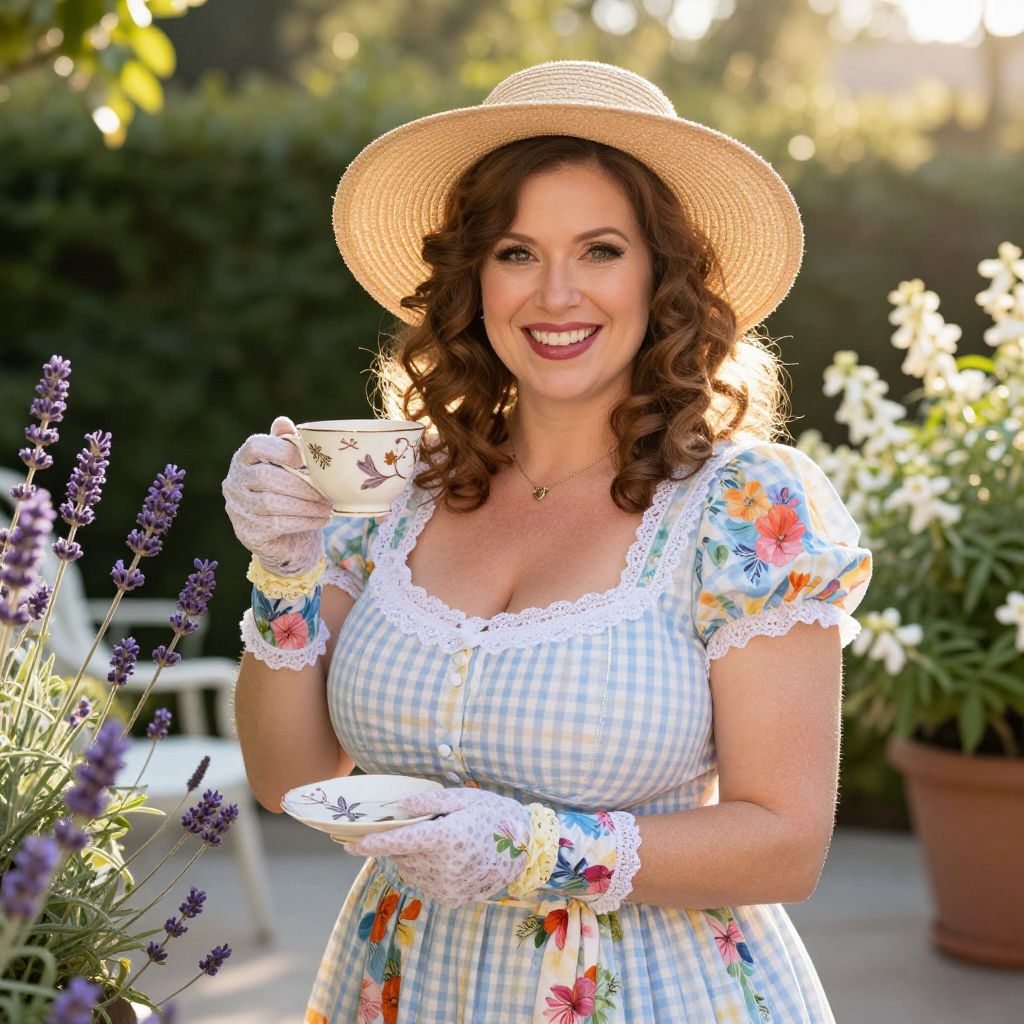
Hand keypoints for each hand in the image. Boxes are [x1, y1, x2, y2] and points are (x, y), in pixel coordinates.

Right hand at [222, 415, 332, 574]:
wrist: (284, 538)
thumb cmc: (288, 494)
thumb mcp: (288, 467)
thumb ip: (286, 444)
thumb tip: (284, 422)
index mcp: (244, 459)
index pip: (256, 446)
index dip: (282, 450)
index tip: (306, 460)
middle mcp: (234, 482)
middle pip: (265, 477)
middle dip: (300, 485)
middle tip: (325, 492)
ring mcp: (237, 508)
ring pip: (271, 503)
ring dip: (306, 505)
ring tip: (328, 507)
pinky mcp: (247, 532)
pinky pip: (277, 524)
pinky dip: (303, 521)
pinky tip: (321, 519)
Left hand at [343, 787, 531, 908]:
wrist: (525, 848)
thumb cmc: (493, 814)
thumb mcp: (464, 798)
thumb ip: (430, 802)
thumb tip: (400, 808)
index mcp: (446, 838)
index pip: (399, 843)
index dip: (371, 844)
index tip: (349, 844)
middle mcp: (445, 867)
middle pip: (401, 856)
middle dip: (396, 843)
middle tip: (411, 827)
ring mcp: (448, 887)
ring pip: (409, 871)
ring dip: (409, 857)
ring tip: (432, 842)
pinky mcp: (452, 899)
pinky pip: (424, 883)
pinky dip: (423, 870)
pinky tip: (441, 858)